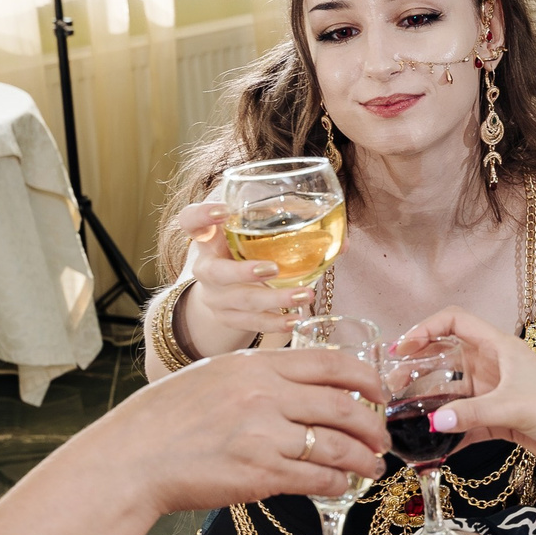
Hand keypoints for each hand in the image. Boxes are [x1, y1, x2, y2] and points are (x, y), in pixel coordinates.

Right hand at [97, 346, 387, 515]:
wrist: (131, 459)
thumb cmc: (166, 420)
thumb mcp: (212, 376)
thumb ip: (258, 377)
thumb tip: (303, 385)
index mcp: (255, 365)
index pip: (331, 364)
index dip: (367, 379)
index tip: (380, 394)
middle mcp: (265, 395)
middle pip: (345, 407)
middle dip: (375, 426)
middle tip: (382, 439)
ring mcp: (264, 435)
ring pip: (338, 446)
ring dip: (364, 460)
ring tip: (372, 466)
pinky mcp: (261, 473)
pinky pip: (318, 477)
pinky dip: (338, 482)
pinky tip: (342, 484)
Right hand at [172, 200, 313, 342]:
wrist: (224, 289)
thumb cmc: (245, 251)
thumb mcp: (254, 232)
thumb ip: (289, 225)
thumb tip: (345, 241)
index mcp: (208, 237)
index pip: (190, 221)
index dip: (202, 216)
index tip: (223, 212)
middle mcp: (205, 267)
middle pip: (215, 272)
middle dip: (244, 272)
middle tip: (273, 269)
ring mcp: (213, 296)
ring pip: (239, 301)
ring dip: (274, 300)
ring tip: (305, 295)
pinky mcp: (227, 317)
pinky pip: (249, 323)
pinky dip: (274, 323)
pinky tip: (296, 320)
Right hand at [396, 305, 535, 488]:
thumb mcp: (516, 407)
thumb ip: (472, 413)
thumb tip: (433, 421)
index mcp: (501, 347)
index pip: (455, 321)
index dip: (425, 328)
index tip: (401, 348)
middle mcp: (496, 367)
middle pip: (447, 359)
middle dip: (417, 371)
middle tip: (390, 389)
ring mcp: (498, 395)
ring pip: (453, 394)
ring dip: (429, 405)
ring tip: (401, 419)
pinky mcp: (502, 421)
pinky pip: (467, 423)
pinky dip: (450, 434)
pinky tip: (431, 450)